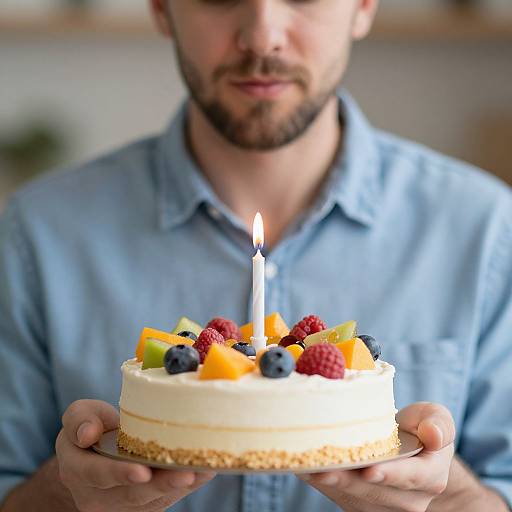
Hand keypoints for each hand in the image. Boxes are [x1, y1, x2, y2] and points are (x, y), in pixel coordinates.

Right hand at [55, 399, 214, 511]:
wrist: (96, 454)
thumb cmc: (92, 429)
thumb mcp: (79, 416)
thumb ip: (79, 419)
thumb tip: (88, 434)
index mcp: (78, 471)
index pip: (98, 474)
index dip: (120, 473)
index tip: (142, 471)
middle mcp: (99, 497)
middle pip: (133, 494)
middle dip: (161, 485)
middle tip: (186, 474)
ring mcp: (122, 506)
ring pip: (154, 500)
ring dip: (181, 486)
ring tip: (203, 470)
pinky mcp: (145, 507)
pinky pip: (168, 498)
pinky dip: (189, 485)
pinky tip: (206, 470)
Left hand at [297, 402, 455, 511]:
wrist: (409, 450)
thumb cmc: (420, 429)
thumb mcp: (435, 418)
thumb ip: (438, 424)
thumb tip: (434, 435)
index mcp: (430, 477)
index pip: (411, 477)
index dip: (391, 474)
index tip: (371, 470)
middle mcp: (408, 499)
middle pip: (375, 491)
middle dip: (348, 481)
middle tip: (324, 469)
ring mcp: (383, 506)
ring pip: (353, 498)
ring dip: (329, 483)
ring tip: (307, 467)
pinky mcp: (360, 506)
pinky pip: (339, 497)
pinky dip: (321, 483)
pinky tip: (304, 468)